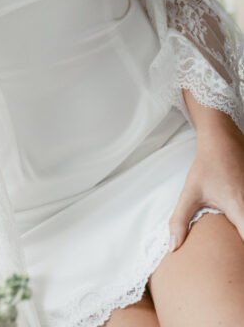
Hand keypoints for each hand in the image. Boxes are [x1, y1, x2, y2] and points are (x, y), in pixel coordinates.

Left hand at [168, 116, 243, 250]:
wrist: (222, 140)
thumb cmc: (206, 167)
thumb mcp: (190, 193)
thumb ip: (179, 220)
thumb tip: (172, 247)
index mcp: (239, 208)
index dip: (242, 257)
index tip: (236, 269)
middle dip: (241, 250)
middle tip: (234, 262)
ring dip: (242, 233)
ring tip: (235, 245)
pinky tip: (238, 228)